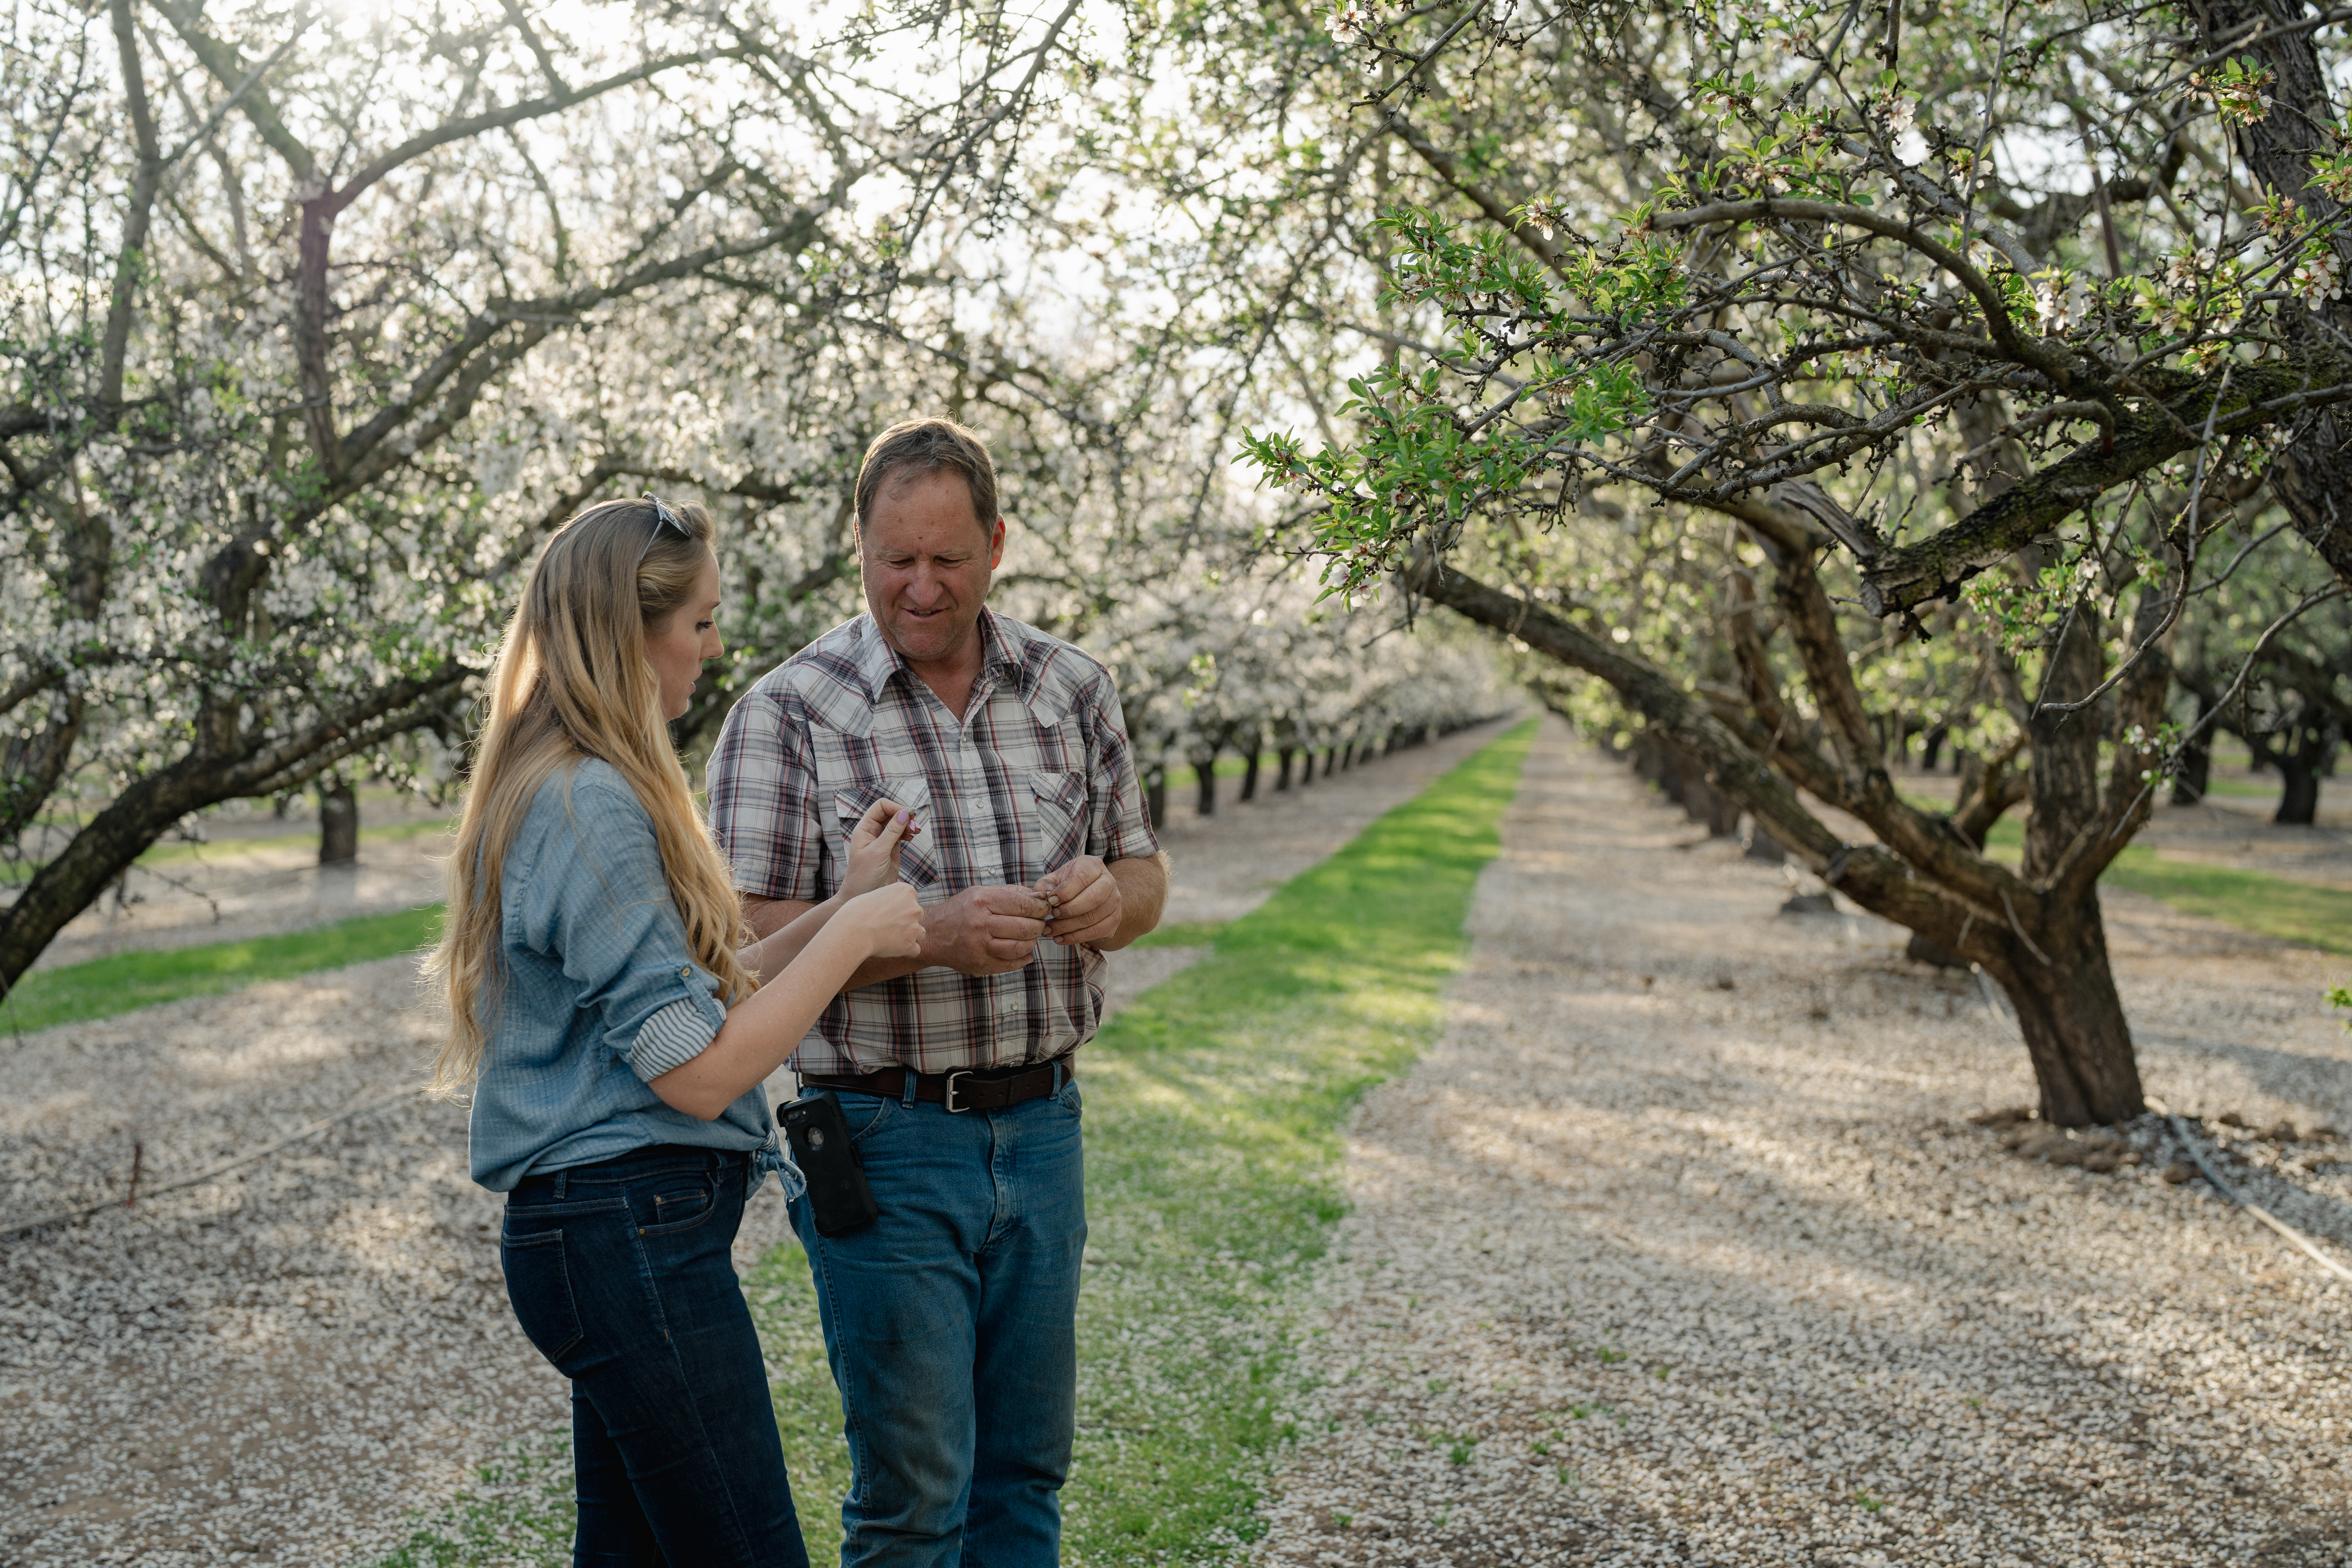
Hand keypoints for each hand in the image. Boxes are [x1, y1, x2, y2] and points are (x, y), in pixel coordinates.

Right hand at [839, 882, 924, 960]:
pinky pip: (915, 950)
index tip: (890, 913)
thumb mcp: (876, 895)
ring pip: (919, 933)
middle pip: (918, 916)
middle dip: (907, 921)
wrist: (852, 931)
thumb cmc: (857, 912)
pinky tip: (893, 949)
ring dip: (908, 936)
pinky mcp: (910, 944)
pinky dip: (906, 951)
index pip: (913, 900)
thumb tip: (892, 906)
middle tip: (888, 927)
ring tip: (890, 938)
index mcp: (906, 891)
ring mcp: (914, 926)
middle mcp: (914, 907)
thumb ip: (890, 899)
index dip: (901, 908)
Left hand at [842, 797, 919, 895]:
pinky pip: (900, 834)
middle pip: (890, 813)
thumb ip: (891, 832)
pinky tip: (911, 837)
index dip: (895, 807)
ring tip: (916, 832)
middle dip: (904, 816)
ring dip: (908, 824)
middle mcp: (873, 831)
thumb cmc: (864, 876)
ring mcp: (882, 840)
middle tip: (915, 826)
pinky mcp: (891, 848)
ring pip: (897, 823)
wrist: (863, 895)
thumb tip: (904, 813)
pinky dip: (907, 832)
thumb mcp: (878, 852)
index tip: (908, 816)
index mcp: (865, 828)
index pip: (880, 807)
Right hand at [923, 884, 1052, 974]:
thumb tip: (1040, 896)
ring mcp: (980, 946)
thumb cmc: (960, 910)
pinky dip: (1023, 959)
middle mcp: (980, 923)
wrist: (932, 934)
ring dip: (1032, 942)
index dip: (1040, 907)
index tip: (1045, 908)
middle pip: (1024, 927)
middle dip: (1039, 925)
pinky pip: (1010, 964)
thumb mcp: (981, 892)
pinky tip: (1025, 953)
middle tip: (1040, 923)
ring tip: (1031, 937)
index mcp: (982, 901)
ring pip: (1020, 947)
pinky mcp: (979, 964)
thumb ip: (1011, 893)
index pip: (1023, 904)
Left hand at [1036, 855, 1120, 947]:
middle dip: (1068, 910)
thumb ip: (1046, 886)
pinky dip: (1075, 937)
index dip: (1065, 891)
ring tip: (1049, 930)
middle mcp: (1108, 881)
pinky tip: (1060, 938)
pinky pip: (1096, 932)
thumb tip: (1045, 899)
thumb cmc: (1069, 884)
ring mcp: (1114, 901)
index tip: (1051, 901)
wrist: (1091, 893)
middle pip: (1092, 898)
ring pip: (1092, 918)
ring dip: (1067, 927)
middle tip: (1052, 916)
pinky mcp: (1114, 919)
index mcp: (1093, 866)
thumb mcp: (1055, 879)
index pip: (1082, 877)